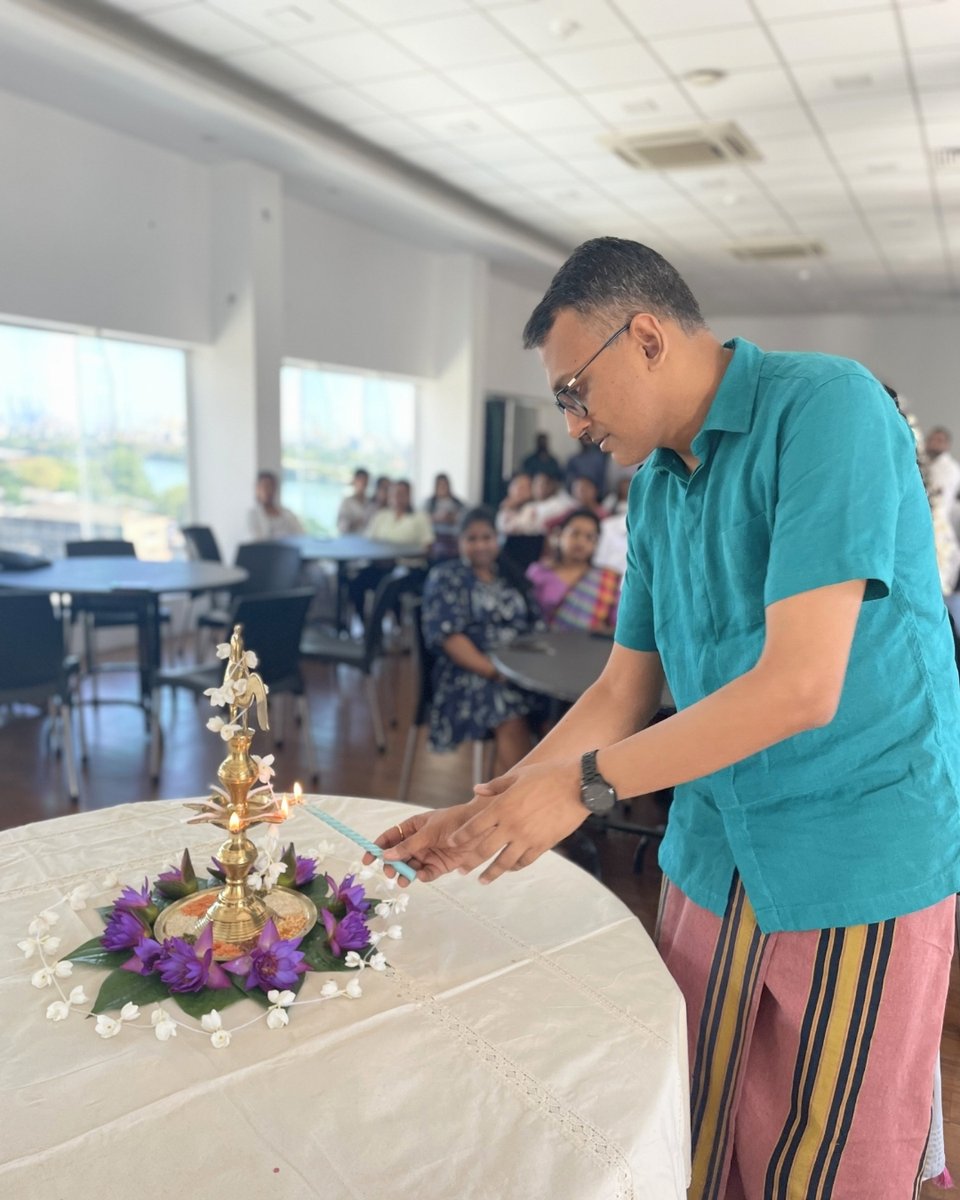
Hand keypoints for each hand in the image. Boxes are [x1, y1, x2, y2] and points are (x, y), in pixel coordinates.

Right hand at [365, 802, 490, 883]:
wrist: (481, 828)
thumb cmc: (454, 821)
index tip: (367, 859)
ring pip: (410, 867)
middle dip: (391, 865)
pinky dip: (422, 876)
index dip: (377, 847)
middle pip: (397, 856)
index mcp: (413, 827)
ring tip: (403, 880)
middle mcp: (418, 842)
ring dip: (404, 874)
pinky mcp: (440, 866)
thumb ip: (408, 845)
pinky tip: (421, 876)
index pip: (390, 837)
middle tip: (389, 872)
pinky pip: (426, 874)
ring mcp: (428, 854)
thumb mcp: (428, 831)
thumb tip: (386, 855)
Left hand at [444, 759, 588, 884]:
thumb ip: (495, 785)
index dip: (461, 837)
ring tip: (483, 880)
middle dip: (470, 862)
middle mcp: (511, 825)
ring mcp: (528, 837)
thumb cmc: (548, 775)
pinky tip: (510, 869)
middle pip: (484, 849)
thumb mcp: (519, 775)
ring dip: (491, 873)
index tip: (451, 844)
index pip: (474, 826)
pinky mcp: (543, 845)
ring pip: (504, 862)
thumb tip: (476, 790)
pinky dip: (515, 867)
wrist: (579, 785)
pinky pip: (525, 861)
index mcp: (502, 806)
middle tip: (461, 871)